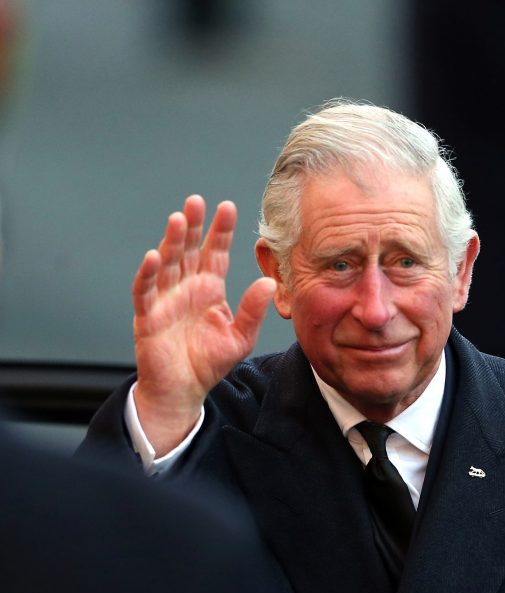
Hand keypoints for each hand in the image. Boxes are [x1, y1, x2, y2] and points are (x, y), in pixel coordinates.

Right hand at [132, 194, 275, 454]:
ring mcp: (165, 299)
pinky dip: (148, 274)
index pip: (215, 253)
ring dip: (171, 242)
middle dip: (193, 226)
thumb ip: (253, 311)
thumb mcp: (240, 338)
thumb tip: (269, 284)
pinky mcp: (148, 316)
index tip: (228, 207)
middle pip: (189, 250)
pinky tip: (153, 256)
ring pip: (167, 263)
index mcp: (209, 289)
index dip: (220, 231)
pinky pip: (145, 291)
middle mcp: (186, 288)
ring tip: (178, 220)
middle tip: (197, 201)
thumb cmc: (209, 363)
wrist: (183, 391)